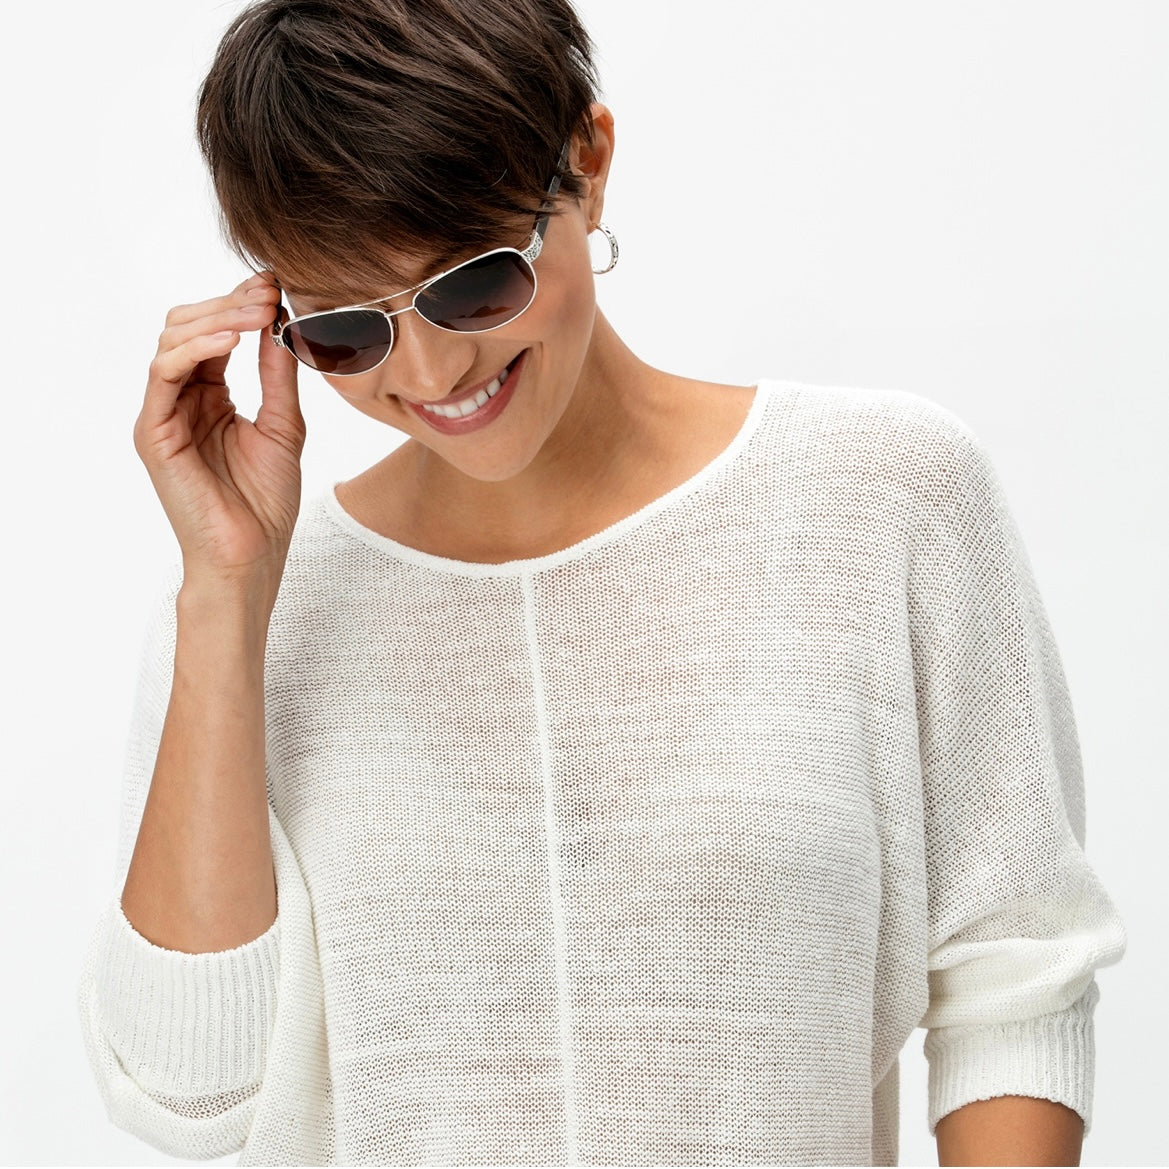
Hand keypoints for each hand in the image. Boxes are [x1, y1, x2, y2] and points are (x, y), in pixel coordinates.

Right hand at [133, 272, 304, 589]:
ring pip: (173, 341)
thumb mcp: (284, 427)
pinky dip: (195, 348)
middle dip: (231, 304)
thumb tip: (282, 323)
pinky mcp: (153, 431)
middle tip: (269, 292)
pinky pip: (163, 373)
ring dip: (217, 318)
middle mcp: (183, 399)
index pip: (217, 333)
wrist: (252, 554)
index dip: (242, 305)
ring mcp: (164, 414)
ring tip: (258, 311)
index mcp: (211, 396)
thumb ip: (278, 375)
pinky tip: (231, 338)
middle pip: (190, 327)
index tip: (276, 284)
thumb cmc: (266, 502)